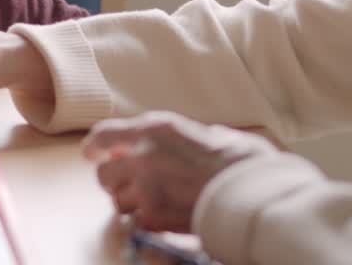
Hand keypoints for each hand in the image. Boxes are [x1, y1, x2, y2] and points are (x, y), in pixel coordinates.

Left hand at [82, 111, 277, 231]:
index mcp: (156, 129)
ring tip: (152, 201)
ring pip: (117, 201)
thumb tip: (194, 138)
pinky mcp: (155, 218)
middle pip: (104, 173)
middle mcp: (143, 157)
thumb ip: (190, 135)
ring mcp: (146, 189)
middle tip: (132, 182)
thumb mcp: (215, 134)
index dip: (95, 147)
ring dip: (130, 202)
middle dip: (115, 179)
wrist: (257, 196)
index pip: (103, 135)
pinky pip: (135, 222)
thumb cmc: (246, 163)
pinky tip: (164, 216)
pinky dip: (145, 221)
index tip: (94, 154)